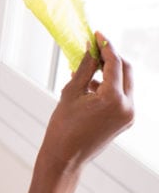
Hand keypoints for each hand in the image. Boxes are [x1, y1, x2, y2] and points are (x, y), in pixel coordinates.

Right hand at [40, 32, 134, 168]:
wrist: (65, 157)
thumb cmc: (63, 127)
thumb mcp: (71, 93)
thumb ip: (85, 68)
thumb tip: (91, 49)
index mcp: (114, 99)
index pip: (115, 63)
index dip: (106, 46)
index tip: (98, 34)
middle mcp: (128, 106)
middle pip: (127, 70)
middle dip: (112, 57)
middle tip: (96, 47)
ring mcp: (129, 115)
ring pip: (126, 83)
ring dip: (111, 71)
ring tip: (89, 68)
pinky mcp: (126, 120)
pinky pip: (122, 96)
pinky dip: (111, 86)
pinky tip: (92, 85)